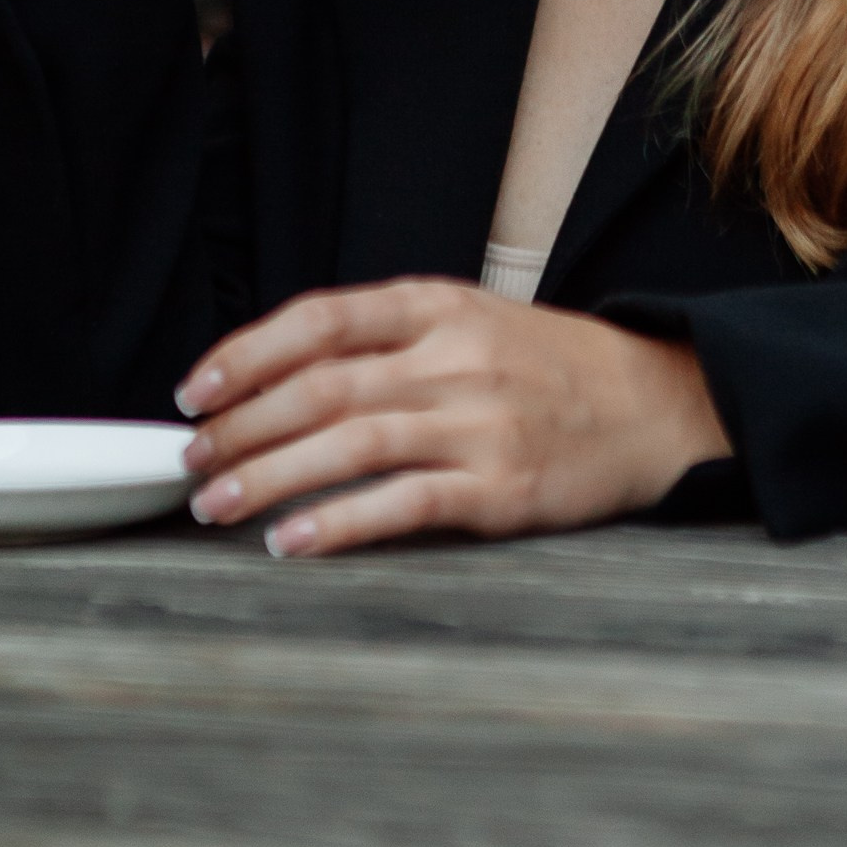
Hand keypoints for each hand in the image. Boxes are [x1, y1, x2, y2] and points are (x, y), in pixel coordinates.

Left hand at [174, 280, 730, 553]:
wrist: (656, 403)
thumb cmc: (549, 367)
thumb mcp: (471, 321)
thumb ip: (386, 341)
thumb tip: (275, 379)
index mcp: (439, 306)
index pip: (321, 318)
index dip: (247, 354)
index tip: (196, 391)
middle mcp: (454, 357)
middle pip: (321, 387)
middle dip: (241, 426)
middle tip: (190, 459)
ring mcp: (480, 423)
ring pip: (350, 444)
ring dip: (269, 476)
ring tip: (215, 503)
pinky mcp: (502, 488)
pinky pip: (403, 504)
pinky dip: (338, 523)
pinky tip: (292, 540)